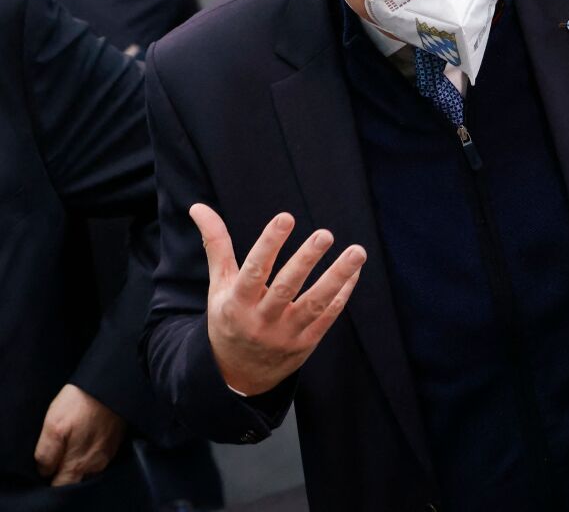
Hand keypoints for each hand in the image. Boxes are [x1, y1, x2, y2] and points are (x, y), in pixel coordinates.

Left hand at [35, 384, 124, 486]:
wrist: (111, 383)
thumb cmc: (80, 403)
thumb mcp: (53, 426)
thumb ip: (46, 454)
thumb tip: (45, 470)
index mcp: (78, 464)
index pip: (61, 486)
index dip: (51, 479)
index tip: (48, 466)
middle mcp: (96, 464)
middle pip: (76, 480)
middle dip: (65, 473)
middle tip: (59, 452)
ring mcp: (108, 454)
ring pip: (89, 470)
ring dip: (79, 463)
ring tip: (72, 443)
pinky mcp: (115, 442)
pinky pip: (99, 457)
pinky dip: (90, 453)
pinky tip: (86, 437)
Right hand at [190, 204, 365, 395]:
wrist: (237, 374)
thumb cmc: (230, 318)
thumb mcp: (219, 286)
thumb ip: (216, 246)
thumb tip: (198, 206)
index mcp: (237, 303)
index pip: (254, 270)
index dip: (269, 244)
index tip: (286, 217)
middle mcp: (261, 320)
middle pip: (286, 288)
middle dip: (306, 260)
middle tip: (325, 234)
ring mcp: (286, 334)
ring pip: (314, 304)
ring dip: (338, 277)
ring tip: (358, 251)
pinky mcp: (306, 343)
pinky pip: (328, 316)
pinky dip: (343, 293)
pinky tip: (354, 271)